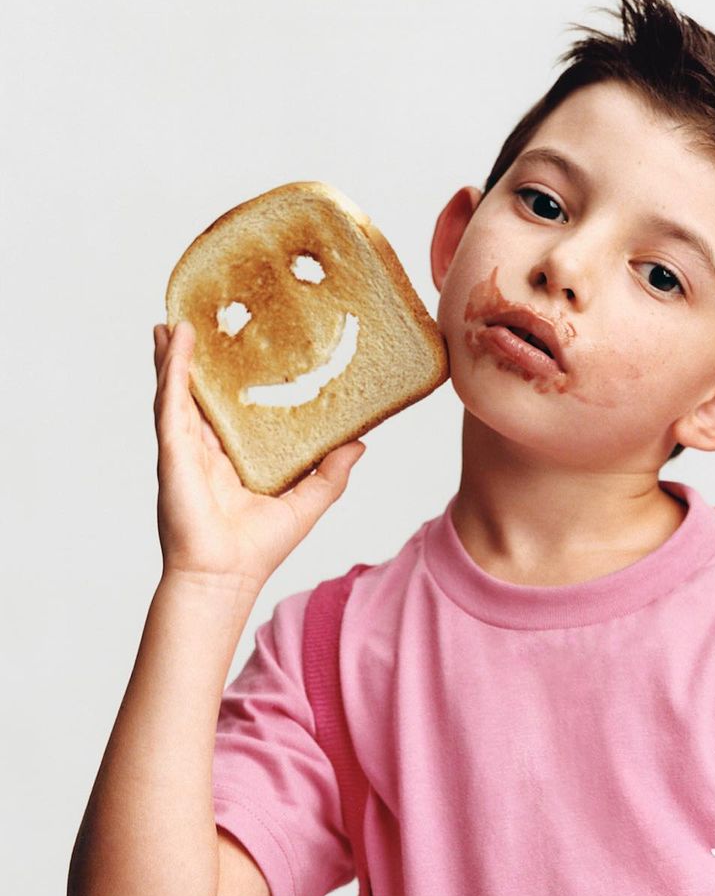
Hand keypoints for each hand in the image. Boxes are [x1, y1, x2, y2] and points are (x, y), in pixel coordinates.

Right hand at [152, 320, 366, 591]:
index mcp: (234, 459)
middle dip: (196, 362)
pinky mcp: (174, 449)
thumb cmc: (259, 549)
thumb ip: (332, 473)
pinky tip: (174, 339)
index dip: (235, 382)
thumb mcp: (309, 502)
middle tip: (201, 324)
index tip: (243, 351)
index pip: (233, 411)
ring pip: (178, 390)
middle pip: (200, 395)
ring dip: (174, 355)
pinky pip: (171, 400)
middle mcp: (207, 450)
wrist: (226, 576)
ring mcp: (186, 447)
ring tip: (176, 320)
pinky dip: (172, 368)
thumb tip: (360, 443)